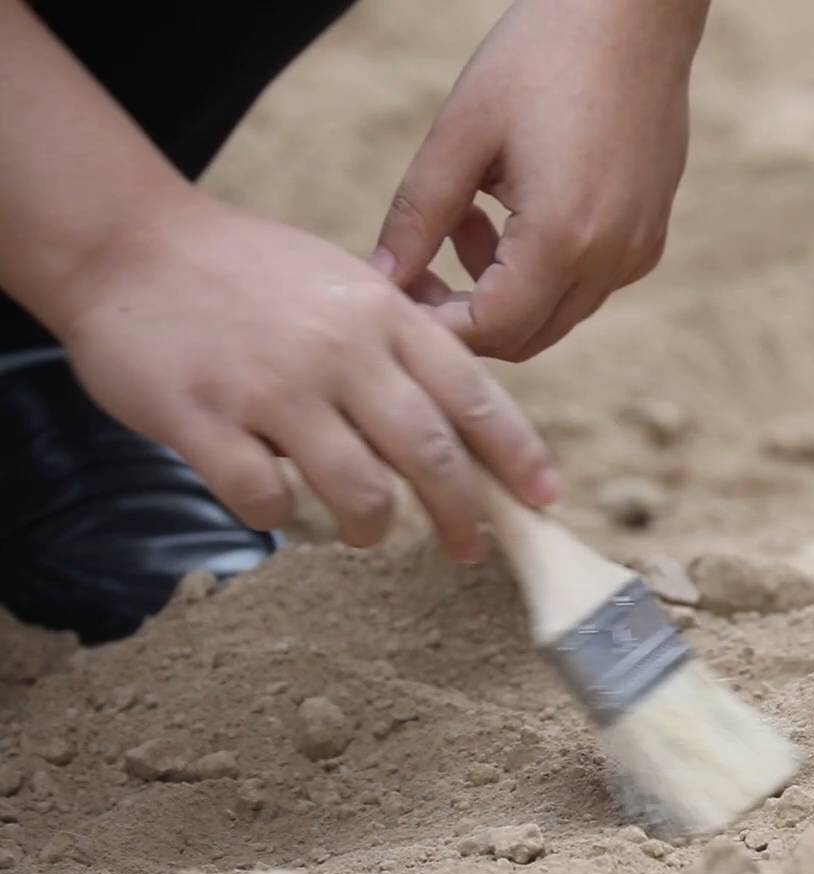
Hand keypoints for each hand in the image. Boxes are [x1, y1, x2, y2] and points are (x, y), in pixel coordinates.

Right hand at [57, 194, 555, 560]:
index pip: (475, 397)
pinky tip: (274, 502)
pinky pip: (266, 499)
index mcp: (384, 316)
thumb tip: (463, 424)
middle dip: (462, 516)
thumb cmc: (247, 272)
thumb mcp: (344, 285)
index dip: (518, 457)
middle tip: (469, 549)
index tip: (546, 500)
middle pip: (431, 457)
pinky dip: (279, 516)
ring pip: (359, 491)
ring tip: (368, 530)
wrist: (125, 241)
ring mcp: (272, 388)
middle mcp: (340, 353)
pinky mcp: (203, 419)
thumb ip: (400, 345)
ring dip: (373, 527)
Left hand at [372, 0, 707, 361]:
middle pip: (525, 338)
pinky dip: (543, 270)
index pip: (488, 330)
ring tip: (468, 216)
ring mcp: (638, 251)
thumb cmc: (541, 56)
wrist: (634, 13)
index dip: (433, 323)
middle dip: (464, 315)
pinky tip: (518, 208)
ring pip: (556, 315)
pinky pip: (588, 284)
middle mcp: (611, 259)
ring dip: (502, 289)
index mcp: (563, 239)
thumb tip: (381, 277)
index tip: (396, 283)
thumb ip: (417, 216)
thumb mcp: (460, 133)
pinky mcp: (650, 236)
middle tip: (420, 261)